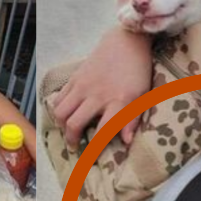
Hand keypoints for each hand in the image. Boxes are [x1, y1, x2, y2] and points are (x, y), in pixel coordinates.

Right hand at [52, 27, 152, 147]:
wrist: (126, 41)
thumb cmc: (138, 71)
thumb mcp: (142, 96)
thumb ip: (133, 120)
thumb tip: (126, 142)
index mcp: (118, 101)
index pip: (102, 132)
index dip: (94, 149)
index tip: (91, 159)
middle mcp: (97, 95)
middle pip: (73, 124)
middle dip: (71, 140)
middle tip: (74, 147)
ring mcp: (83, 85)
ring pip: (61, 111)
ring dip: (61, 125)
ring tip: (67, 130)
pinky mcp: (75, 77)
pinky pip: (59, 97)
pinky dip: (58, 108)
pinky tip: (64, 114)